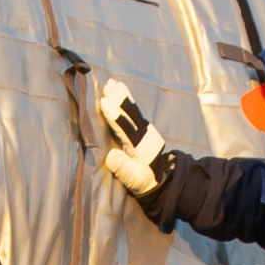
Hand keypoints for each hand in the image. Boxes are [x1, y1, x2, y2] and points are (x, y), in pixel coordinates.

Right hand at [92, 74, 167, 200]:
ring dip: (122, 96)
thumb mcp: (134, 180)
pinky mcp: (142, 127)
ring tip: (112, 83)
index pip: (125, 128)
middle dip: (118, 100)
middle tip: (107, 86)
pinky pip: (134, 110)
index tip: (104, 103)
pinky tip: (121, 88)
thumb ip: (123, 169)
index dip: (115, 116)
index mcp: (139, 147)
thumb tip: (110, 156)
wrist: (160, 179)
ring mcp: (144, 130)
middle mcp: (142, 135)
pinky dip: (127, 99)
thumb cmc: (143, 181)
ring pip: (132, 109)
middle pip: (129, 114)